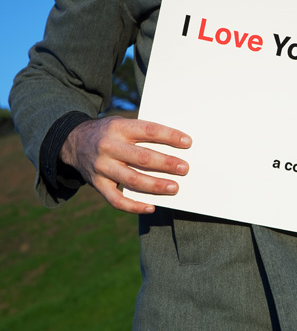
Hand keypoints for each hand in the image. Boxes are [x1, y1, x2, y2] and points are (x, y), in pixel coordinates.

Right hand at [60, 116, 191, 213]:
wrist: (73, 141)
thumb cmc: (110, 133)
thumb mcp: (122, 124)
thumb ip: (143, 134)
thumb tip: (177, 147)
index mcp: (118, 127)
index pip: (149, 130)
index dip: (170, 136)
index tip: (188, 143)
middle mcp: (108, 146)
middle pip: (142, 157)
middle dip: (166, 164)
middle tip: (185, 168)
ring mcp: (101, 167)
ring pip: (132, 180)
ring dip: (155, 186)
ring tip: (174, 188)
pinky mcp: (97, 184)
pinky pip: (116, 200)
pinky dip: (134, 207)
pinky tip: (151, 207)